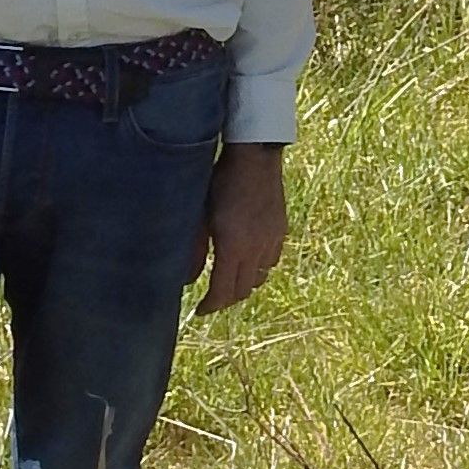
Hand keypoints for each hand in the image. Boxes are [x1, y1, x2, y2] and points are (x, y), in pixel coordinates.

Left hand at [194, 141, 289, 314]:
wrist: (254, 157)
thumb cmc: (220, 183)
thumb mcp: (199, 217)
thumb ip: (194, 252)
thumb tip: (187, 280)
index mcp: (233, 247)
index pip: (223, 292)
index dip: (210, 306)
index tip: (200, 311)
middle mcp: (256, 249)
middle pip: (243, 291)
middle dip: (226, 299)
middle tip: (212, 298)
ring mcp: (272, 240)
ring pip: (260, 277)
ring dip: (244, 284)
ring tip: (229, 279)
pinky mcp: (281, 230)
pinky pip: (272, 261)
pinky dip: (259, 267)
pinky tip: (248, 259)